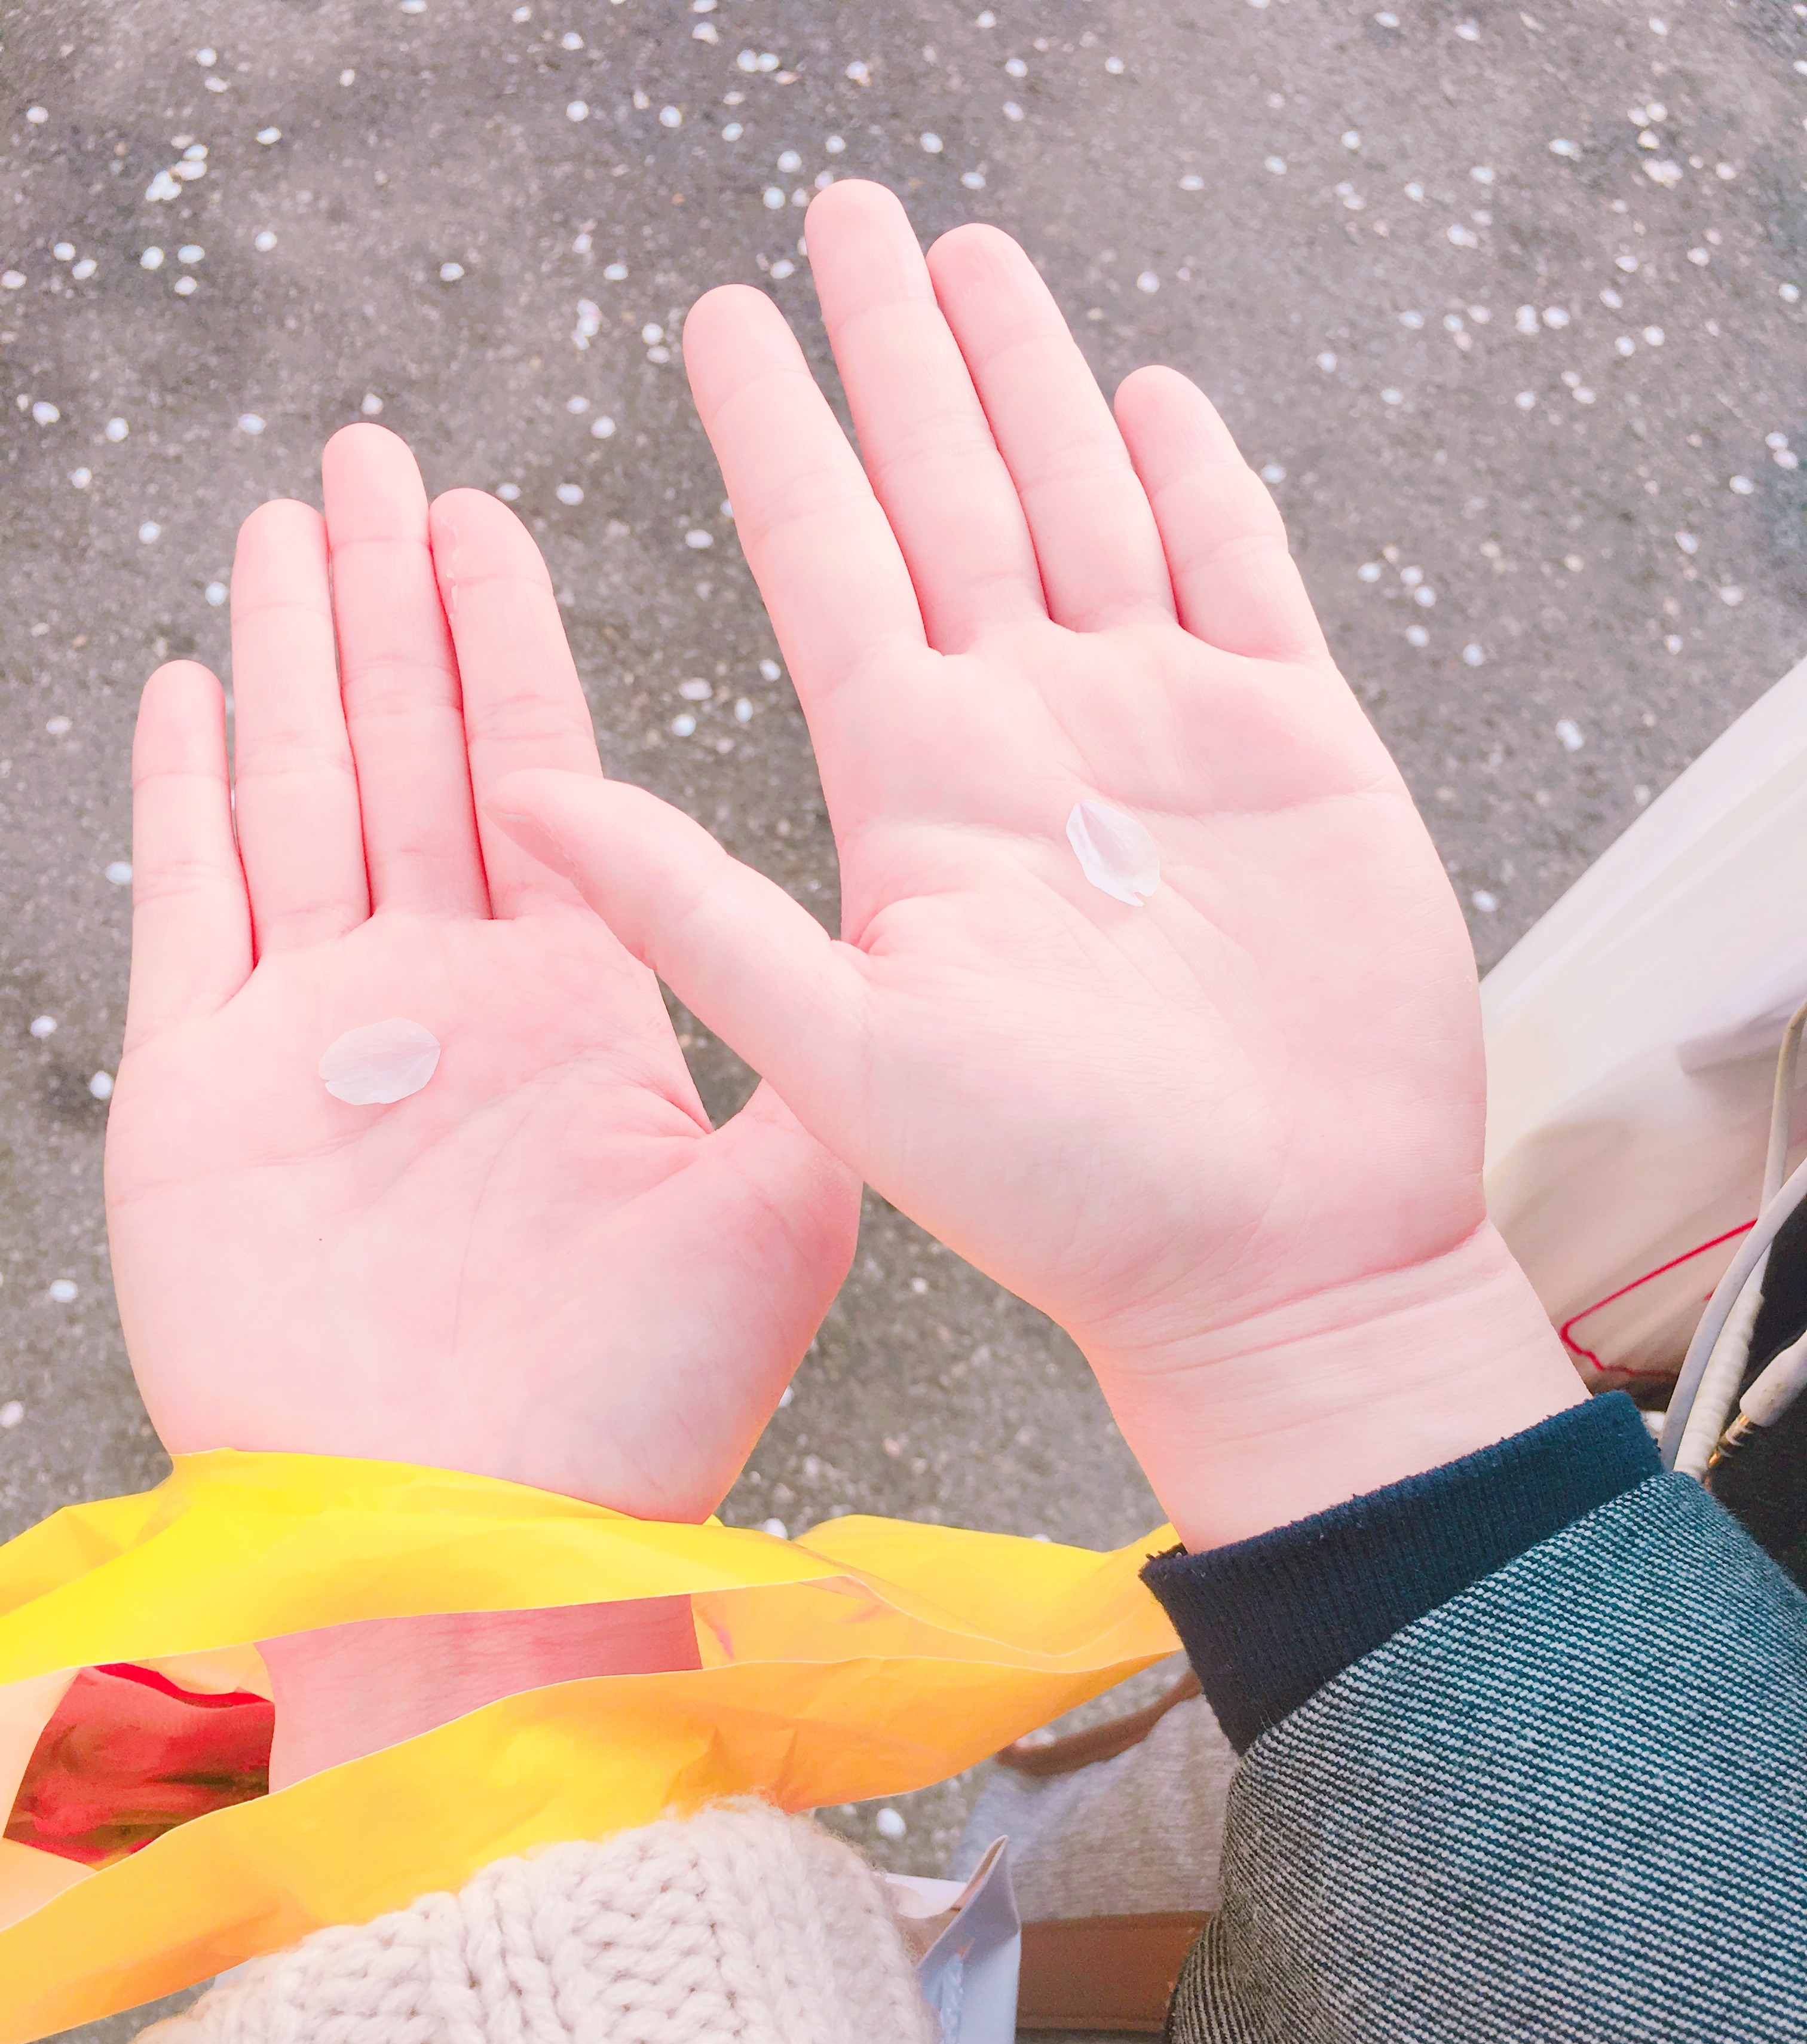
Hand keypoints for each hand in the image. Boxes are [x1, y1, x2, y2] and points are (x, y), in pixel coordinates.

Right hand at [105, 428, 857, 1519]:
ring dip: (291, 660)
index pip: (536, 777)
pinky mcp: (206, 1093)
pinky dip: (185, 796)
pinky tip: (191, 682)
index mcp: (574, 1004)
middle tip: (383, 463)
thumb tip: (869, 919)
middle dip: (394, 610)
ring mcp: (321, 1036)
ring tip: (295, 526)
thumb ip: (801, 1044)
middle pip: (409, 753)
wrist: (489, 1537)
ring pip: (300, 796)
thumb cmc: (642, 1403)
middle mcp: (446, 997)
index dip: (507, 646)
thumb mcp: (780, 1204)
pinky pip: (192, 907)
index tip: (490, 522)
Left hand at [495, 184, 1581, 1546]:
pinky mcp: (1299, 744)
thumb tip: (522, 795)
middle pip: (946, 493)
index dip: (775, 434)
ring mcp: (1165, 731)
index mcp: (916, 788)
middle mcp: (1027, 736)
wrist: (1278, 1260)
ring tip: (972, 258)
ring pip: (1082, 501)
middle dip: (898, 356)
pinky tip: (1142, 392)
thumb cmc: (1069, 1193)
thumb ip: (693, 910)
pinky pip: (1239, 568)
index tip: (721, 317)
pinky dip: (1196, 475)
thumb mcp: (852, 1051)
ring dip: (1027, 379)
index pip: (824, 560)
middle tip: (846, 218)